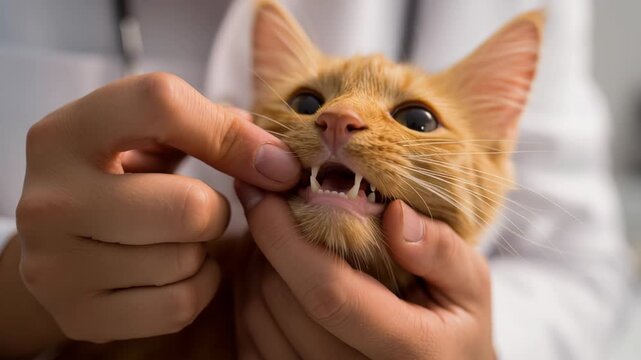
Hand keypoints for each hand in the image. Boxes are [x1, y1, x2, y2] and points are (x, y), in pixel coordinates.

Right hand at [14, 73, 299, 343]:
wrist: (61, 239)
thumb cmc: (121, 176)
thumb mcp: (150, 135)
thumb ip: (213, 129)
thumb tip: (279, 165)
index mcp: (66, 134)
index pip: (164, 108)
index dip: (232, 135)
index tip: (271, 163)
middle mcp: (50, 200)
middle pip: (190, 207)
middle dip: (213, 210)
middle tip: (198, 210)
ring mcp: (57, 265)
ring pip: (187, 261)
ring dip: (201, 252)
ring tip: (173, 238)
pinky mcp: (79, 315)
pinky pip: (180, 305)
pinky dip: (195, 288)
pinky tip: (174, 270)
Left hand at [235, 182, 494, 359]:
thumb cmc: (455, 329)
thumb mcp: (470, 286)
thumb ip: (441, 251)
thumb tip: (394, 214)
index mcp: (408, 350)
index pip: (328, 292)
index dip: (284, 238)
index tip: (262, 192)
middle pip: (279, 302)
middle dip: (266, 244)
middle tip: (274, 207)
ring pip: (255, 319)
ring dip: (254, 267)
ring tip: (277, 239)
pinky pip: (249, 343)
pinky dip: (248, 300)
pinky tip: (272, 276)